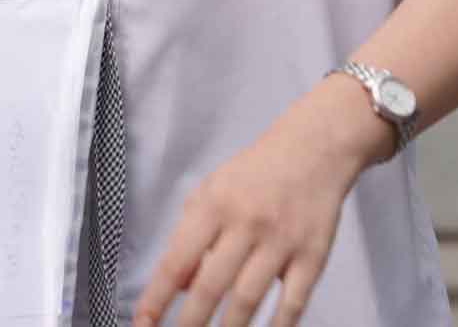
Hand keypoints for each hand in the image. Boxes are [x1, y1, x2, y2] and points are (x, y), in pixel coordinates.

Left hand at [135, 79, 386, 326]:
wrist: (314, 149)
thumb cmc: (256, 172)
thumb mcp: (211, 190)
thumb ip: (190, 234)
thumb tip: (176, 285)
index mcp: (214, 206)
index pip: (176, 258)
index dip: (157, 295)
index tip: (143, 321)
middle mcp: (246, 223)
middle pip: (210, 284)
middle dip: (189, 322)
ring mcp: (281, 241)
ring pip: (248, 297)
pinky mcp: (313, 256)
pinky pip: (292, 301)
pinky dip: (277, 326)